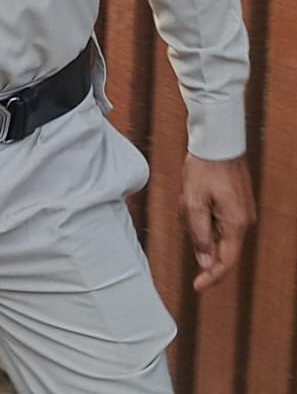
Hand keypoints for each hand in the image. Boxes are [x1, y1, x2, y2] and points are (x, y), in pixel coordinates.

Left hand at [181, 152, 254, 291]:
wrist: (218, 142)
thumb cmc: (204, 168)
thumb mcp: (193, 202)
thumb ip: (199, 234)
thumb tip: (205, 262)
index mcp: (235, 225)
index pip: (225, 262)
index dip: (211, 277)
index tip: (197, 287)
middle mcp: (243, 222)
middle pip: (220, 247)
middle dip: (198, 236)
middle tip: (185, 209)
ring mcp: (241, 212)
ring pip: (216, 231)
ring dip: (198, 221)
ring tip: (189, 195)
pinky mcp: (237, 204)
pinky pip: (218, 219)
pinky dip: (203, 213)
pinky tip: (194, 194)